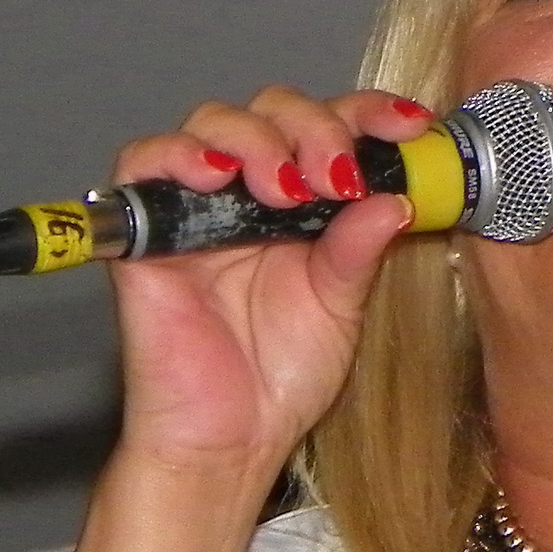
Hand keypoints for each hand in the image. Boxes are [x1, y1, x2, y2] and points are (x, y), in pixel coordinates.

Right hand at [104, 85, 434, 488]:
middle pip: (273, 109)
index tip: (411, 128)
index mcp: (306, 202)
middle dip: (315, 127)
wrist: (230, 443)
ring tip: (287, 188)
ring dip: (258, 138)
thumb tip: (394, 195)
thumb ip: (360, 249)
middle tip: (337, 177)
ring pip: (214, 121)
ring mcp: (196, 206)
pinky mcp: (145, 230)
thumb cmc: (281, 378)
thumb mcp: (342, 307)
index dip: (370, 113)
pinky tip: (217, 174)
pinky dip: (176, 152)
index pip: (333, 127)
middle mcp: (250, 193)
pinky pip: (141, 161)